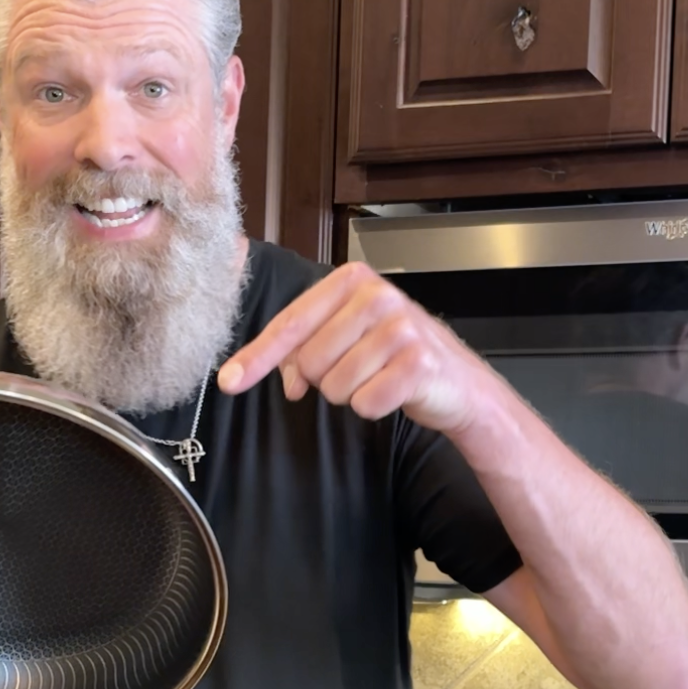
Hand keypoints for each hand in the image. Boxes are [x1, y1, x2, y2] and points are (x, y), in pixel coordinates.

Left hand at [217, 262, 491, 435]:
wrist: (457, 382)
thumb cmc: (397, 356)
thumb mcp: (348, 338)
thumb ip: (305, 350)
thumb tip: (285, 380)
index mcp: (352, 281)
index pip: (290, 324)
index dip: (257, 358)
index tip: (230, 382)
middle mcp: (377, 296)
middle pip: (309, 362)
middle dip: (325, 380)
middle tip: (358, 370)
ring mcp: (400, 328)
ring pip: (335, 386)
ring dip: (351, 394)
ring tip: (379, 379)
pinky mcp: (418, 363)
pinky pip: (365, 404)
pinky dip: (374, 408)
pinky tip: (394, 393)